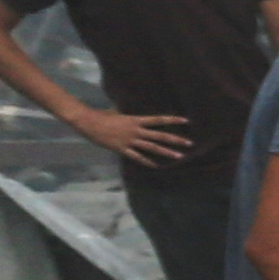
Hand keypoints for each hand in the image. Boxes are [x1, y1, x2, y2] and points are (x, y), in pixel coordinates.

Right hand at [79, 106, 200, 169]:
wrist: (89, 123)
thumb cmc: (102, 116)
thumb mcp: (118, 113)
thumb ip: (128, 117)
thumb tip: (130, 114)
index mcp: (136, 120)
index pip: (158, 119)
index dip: (172, 119)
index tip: (186, 120)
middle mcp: (136, 130)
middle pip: (160, 135)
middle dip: (175, 140)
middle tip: (190, 143)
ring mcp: (130, 140)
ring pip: (152, 147)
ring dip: (166, 152)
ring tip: (179, 156)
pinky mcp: (122, 149)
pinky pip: (137, 157)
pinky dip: (146, 161)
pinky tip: (156, 166)